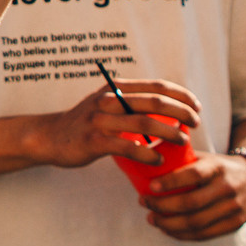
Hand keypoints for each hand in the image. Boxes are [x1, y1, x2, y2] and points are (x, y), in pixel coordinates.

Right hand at [32, 81, 201, 168]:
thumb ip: (130, 102)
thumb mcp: (106, 104)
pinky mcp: (94, 141)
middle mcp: (108, 100)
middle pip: (154, 102)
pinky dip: (147, 153)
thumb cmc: (85, 123)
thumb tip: (166, 108)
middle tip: (196, 123)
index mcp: (115, 88)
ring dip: (169, 133)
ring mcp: (100, 120)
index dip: (180, 94)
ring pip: (144, 124)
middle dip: (181, 112)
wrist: (49, 137)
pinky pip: (127, 147)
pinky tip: (158, 159)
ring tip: (183, 141)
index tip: (196, 106)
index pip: (155, 86)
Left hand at [142, 150, 245, 241]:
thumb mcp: (207, 158)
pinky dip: (182, 235)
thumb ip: (184, 158)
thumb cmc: (220, 168)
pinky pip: (204, 235)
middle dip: (163, 206)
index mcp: (218, 167)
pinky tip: (167, 230)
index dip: (170, 182)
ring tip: (151, 219)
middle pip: (191, 203)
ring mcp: (233, 209)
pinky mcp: (235, 225)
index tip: (150, 186)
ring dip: (168, 224)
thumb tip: (148, 157)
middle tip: (144, 203)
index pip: (193, 175)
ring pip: (196, 223)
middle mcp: (228, 188)